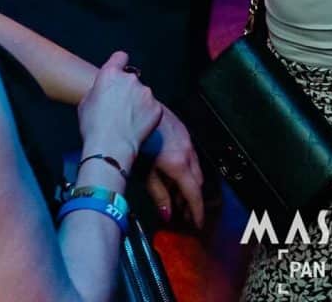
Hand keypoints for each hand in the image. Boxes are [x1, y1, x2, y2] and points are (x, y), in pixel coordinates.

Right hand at [78, 52, 161, 166]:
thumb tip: (104, 89)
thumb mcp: (85, 103)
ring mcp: (146, 92)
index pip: (120, 57)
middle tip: (120, 107)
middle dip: (127, 89)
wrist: (110, 147)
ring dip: (137, 102)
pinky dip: (146, 115)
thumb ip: (98, 89)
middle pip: (131, 78)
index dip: (119, 63)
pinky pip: (151, 108)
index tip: (119, 71)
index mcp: (110, 74)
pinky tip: (136, 126)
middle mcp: (130, 79)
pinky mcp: (156, 106)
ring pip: (142, 94)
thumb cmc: (93, 127)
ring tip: (127, 120)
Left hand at [144, 105, 204, 227]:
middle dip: (192, 199)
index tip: (198, 225)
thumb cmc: (135, 142)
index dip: (197, 210)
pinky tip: (173, 173)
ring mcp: (187, 139)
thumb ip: (158, 193)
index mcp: (179, 164)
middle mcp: (188, 151)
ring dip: (189, 183)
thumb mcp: (145, 172)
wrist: (133, 107)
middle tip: (185, 215)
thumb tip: (168, 214)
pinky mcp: (182, 130)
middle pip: (197, 181)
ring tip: (177, 196)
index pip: (194, 193)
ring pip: (195, 167)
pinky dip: (186, 169)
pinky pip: (190, 155)